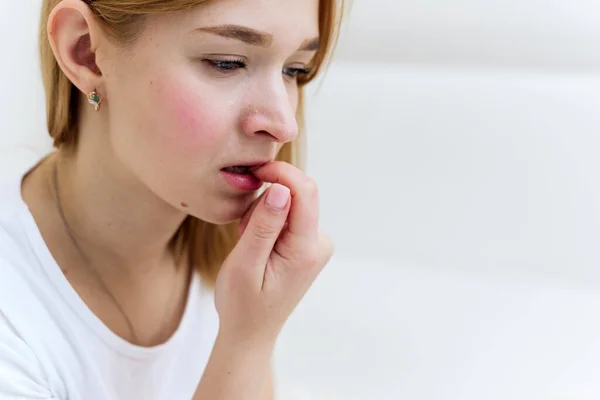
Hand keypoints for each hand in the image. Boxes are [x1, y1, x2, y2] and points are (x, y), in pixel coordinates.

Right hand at [214, 161, 333, 344]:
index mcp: (306, 249)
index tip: (254, 172)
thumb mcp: (245, 264)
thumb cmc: (242, 304)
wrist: (250, 331)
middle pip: (296, 195)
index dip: (281, 172)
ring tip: (248, 245)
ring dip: (263, 215)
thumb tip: (281, 188)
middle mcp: (319, 243)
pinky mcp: (307, 243)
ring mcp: (315, 243)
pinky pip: (288, 216)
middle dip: (265, 202)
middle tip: (243, 232)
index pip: (305, 191)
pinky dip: (268, 223)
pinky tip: (257, 247)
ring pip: (289, 204)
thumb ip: (264, 226)